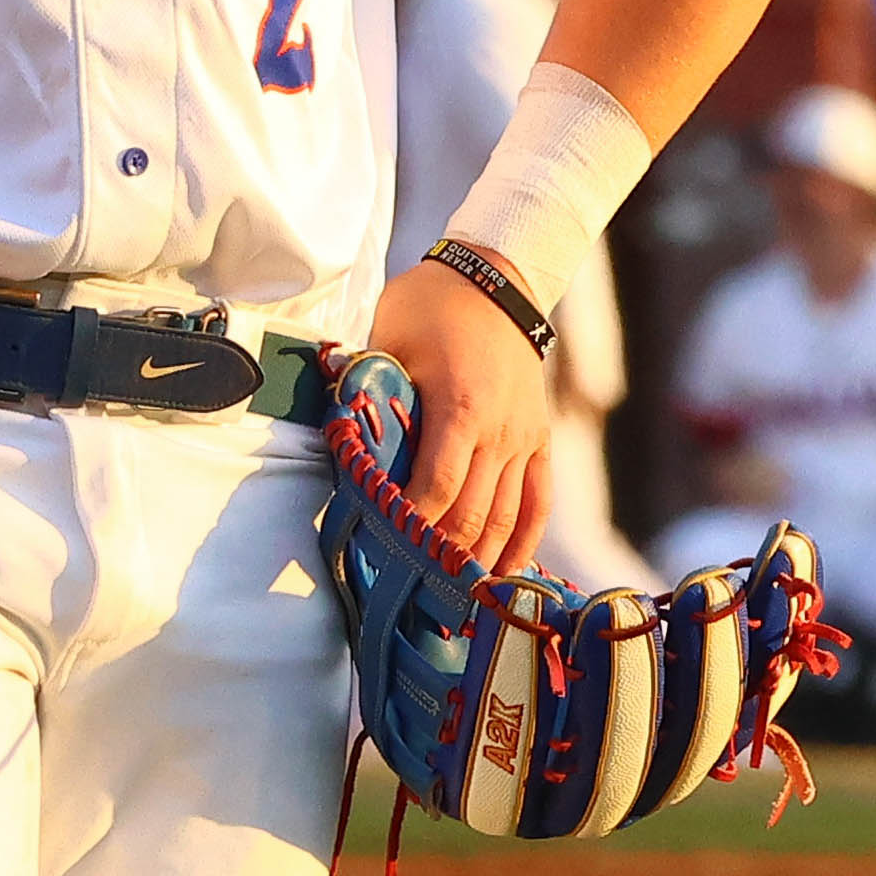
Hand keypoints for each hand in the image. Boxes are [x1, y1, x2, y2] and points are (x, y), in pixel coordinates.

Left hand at [367, 255, 553, 570]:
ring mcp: (524, 437)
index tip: (388, 547)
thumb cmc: (432, 306)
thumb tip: (337, 431)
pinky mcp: (538, 438)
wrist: (496, 279)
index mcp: (460, 407)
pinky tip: (506, 573)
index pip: (437, 487)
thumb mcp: (388, 340)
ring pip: (506, 517)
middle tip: (412, 585)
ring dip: (478, 558)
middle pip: (473, 513)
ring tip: (453, 595)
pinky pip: (537, 501)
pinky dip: (523, 541)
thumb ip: (367, 390)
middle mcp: (499, 430)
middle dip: (442, 554)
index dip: (413, 524)